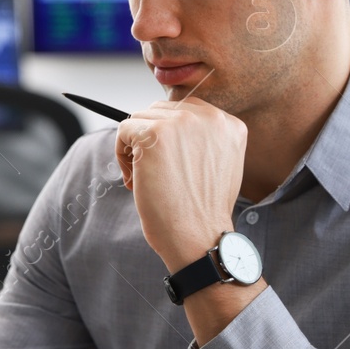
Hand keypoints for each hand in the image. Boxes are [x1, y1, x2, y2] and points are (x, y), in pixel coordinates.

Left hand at [115, 97, 246, 269]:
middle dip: (150, 140)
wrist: (199, 238)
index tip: (168, 164)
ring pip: (140, 119)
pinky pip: (124, 130)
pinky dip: (121, 155)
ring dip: (135, 148)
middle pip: (160, 110)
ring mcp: (182, 122)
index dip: (169, 138)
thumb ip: (204, 141)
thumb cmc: (203, 212)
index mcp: (229, 124)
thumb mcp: (220, 166)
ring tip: (143, 179)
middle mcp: (210, 117)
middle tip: (153, 174)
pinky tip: (135, 180)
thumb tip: (171, 127)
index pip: (185, 111)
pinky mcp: (154, 134)